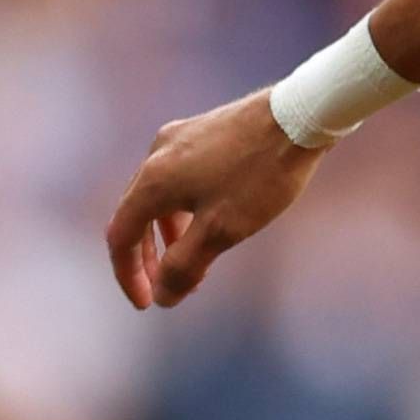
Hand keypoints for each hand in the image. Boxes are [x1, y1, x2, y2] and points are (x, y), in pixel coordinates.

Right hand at [104, 96, 321, 308]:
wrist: (299, 116)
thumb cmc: (260, 175)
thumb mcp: (221, 231)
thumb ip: (185, 267)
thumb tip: (164, 296)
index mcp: (153, 180)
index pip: (120, 237)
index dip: (129, 275)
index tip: (147, 303)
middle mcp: (156, 155)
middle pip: (135, 216)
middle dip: (150, 258)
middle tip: (169, 287)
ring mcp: (179, 139)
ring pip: (159, 197)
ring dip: (170, 235)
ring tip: (195, 262)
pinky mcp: (201, 132)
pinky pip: (179, 179)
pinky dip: (184, 210)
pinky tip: (210, 222)